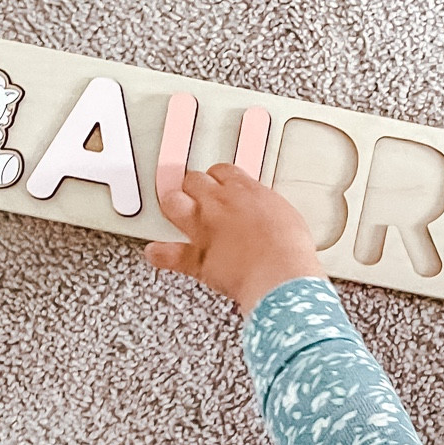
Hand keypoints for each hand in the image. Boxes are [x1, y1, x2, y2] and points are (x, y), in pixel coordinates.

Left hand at [145, 164, 324, 312]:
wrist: (280, 274)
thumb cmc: (289, 249)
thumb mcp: (287, 215)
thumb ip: (267, 210)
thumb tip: (267, 214)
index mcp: (245, 191)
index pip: (222, 170)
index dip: (218, 176)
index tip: (220, 182)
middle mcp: (219, 204)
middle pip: (194, 180)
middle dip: (194, 186)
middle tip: (197, 193)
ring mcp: (204, 229)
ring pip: (173, 204)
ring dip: (173, 206)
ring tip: (174, 209)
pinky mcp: (196, 257)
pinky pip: (166, 253)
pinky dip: (159, 253)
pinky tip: (155, 252)